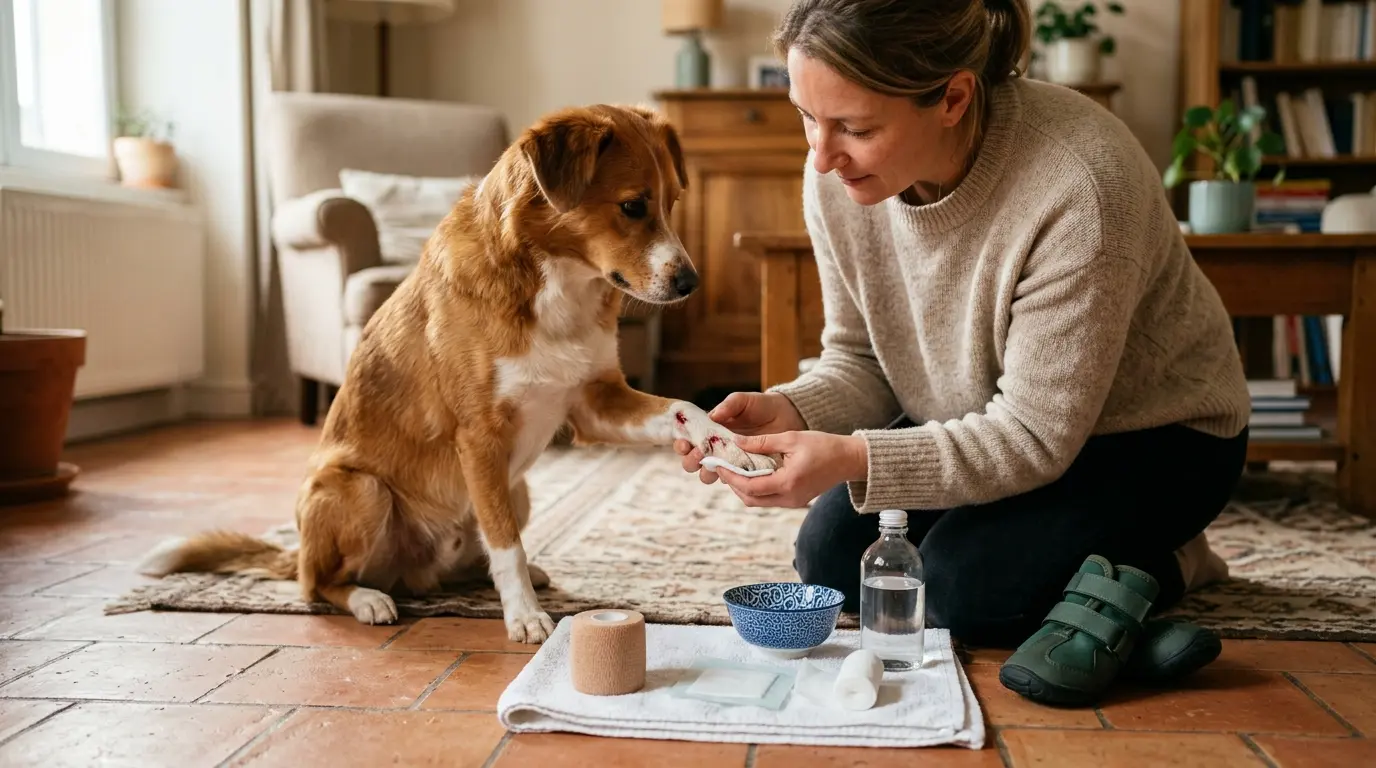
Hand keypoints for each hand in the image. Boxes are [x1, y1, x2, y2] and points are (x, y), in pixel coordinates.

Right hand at [673, 392, 805, 480]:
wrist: (788, 418)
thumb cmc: (762, 406)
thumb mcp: (745, 401)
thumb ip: (730, 404)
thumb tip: (712, 416)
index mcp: (710, 430)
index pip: (688, 440)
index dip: (681, 444)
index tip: (685, 444)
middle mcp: (716, 448)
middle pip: (693, 462)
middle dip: (691, 461)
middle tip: (700, 454)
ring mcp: (730, 461)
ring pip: (708, 475)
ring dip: (707, 472)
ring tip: (716, 465)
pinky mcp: (745, 472)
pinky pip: (732, 480)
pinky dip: (730, 479)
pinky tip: (733, 473)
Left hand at [712, 431, 867, 508]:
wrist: (849, 460)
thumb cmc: (823, 446)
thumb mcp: (791, 438)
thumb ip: (762, 442)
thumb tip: (737, 441)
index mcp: (787, 482)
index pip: (750, 486)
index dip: (731, 477)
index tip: (719, 464)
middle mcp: (789, 498)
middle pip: (750, 499)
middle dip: (733, 484)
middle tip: (722, 467)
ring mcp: (792, 502)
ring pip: (758, 501)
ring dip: (743, 487)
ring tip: (733, 469)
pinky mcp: (795, 501)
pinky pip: (768, 499)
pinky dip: (756, 488)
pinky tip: (750, 473)